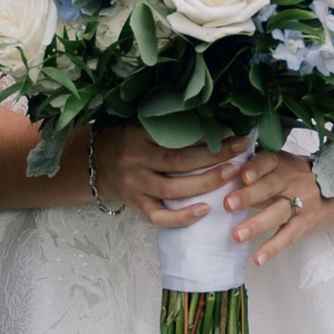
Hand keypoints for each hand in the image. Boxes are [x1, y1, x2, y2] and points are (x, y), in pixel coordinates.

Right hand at [90, 123, 248, 228]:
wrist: (93, 164)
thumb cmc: (125, 140)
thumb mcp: (139, 123)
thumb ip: (167, 123)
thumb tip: (209, 116)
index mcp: (138, 137)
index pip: (175, 136)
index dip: (203, 135)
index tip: (230, 131)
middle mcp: (136, 162)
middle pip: (178, 162)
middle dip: (213, 156)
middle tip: (240, 150)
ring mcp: (136, 186)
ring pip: (173, 189)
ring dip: (205, 183)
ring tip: (231, 175)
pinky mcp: (137, 205)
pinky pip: (160, 216)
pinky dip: (182, 217)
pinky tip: (206, 210)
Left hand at [222, 139, 333, 263]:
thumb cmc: (294, 177)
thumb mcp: (279, 165)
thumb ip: (255, 170)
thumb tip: (220, 179)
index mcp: (281, 163)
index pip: (268, 161)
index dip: (256, 167)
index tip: (242, 175)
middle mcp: (292, 181)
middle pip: (270, 187)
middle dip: (249, 195)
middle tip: (228, 204)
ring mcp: (301, 203)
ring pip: (278, 212)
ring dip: (257, 224)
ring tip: (237, 235)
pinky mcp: (304, 224)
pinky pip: (288, 236)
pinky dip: (273, 247)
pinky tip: (258, 258)